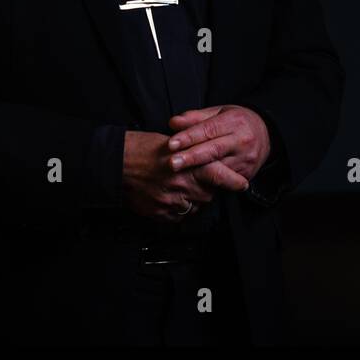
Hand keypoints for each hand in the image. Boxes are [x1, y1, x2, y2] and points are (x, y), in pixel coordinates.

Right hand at [120, 130, 247, 221]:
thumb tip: (208, 160)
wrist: (116, 163)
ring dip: (192, 199)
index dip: (232, 180)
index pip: (217, 173)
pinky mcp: (159, 212)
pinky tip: (169, 197)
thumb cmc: (143, 148)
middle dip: (207, 189)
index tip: (243, 184)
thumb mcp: (172, 143)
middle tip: (197, 181)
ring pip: (194, 207)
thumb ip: (192, 154)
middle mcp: (181, 183)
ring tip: (180, 187)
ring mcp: (170, 200)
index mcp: (186, 163)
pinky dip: (178, 209)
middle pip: (208, 194)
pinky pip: (178, 216)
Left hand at [166, 105, 271, 184]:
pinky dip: (209, 182)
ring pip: (219, 168)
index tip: (171, 144)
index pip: (208, 130)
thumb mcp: (219, 112)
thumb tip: (173, 122)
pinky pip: (225, 180)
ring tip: (177, 176)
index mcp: (234, 121)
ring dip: (197, 173)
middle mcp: (242, 140)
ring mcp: (246, 159)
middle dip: (191, 158)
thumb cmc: (236, 121)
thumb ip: (196, 118)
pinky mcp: (247, 173)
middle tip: (172, 163)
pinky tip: (193, 185)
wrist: (266, 135)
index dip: (189, 137)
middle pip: (213, 150)